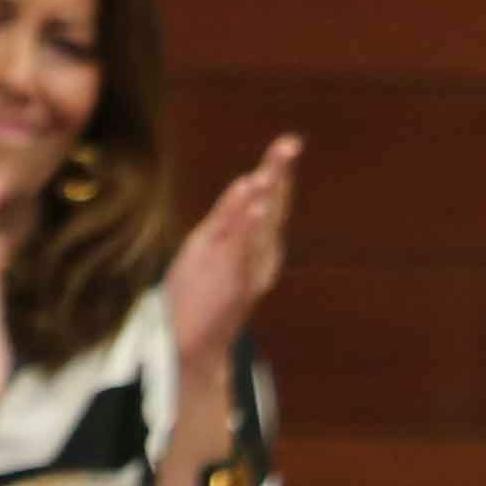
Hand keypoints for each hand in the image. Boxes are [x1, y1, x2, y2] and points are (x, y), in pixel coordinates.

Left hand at [163, 133, 300, 374]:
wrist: (195, 343)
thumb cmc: (201, 294)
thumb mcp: (212, 246)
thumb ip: (231, 215)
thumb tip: (250, 181)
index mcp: (257, 244)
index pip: (269, 199)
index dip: (279, 171)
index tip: (289, 142)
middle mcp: (260, 254)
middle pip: (272, 206)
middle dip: (280, 175)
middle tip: (290, 144)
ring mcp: (248, 269)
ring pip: (260, 226)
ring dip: (267, 196)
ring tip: (272, 168)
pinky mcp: (234, 283)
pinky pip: (243, 250)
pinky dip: (250, 228)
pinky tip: (256, 207)